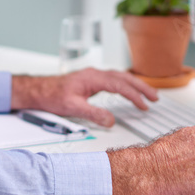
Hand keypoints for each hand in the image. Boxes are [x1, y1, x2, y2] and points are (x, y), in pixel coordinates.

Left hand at [10, 68, 157, 126]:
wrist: (38, 90)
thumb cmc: (52, 95)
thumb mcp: (72, 107)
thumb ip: (93, 114)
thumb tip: (111, 121)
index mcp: (92, 78)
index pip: (119, 85)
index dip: (134, 95)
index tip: (144, 105)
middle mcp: (95, 74)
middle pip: (124, 77)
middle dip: (141, 87)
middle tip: (155, 98)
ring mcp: (93, 76)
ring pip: (120, 77)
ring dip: (135, 85)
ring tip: (148, 95)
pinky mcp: (91, 80)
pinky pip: (114, 80)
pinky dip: (125, 85)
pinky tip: (128, 91)